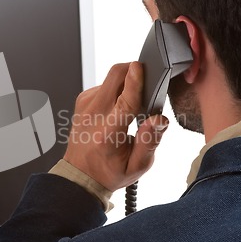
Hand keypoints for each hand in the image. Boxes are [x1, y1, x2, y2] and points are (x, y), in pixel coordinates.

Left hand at [63, 62, 168, 190]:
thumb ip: (149, 141)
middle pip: (115, 76)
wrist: (80, 174)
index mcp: (108, 133)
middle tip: (148, 86)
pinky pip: (105, 84)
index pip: (124, 102)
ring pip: (112, 78)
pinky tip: (117, 109)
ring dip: (126, 84)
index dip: (134, 82)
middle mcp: (94, 115)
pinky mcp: (83, 99)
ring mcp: (86, 104)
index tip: (140, 67)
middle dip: (135, 72)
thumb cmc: (109, 171)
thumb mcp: (137, 166)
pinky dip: (116, 90)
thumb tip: (159, 119)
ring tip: (130, 108)